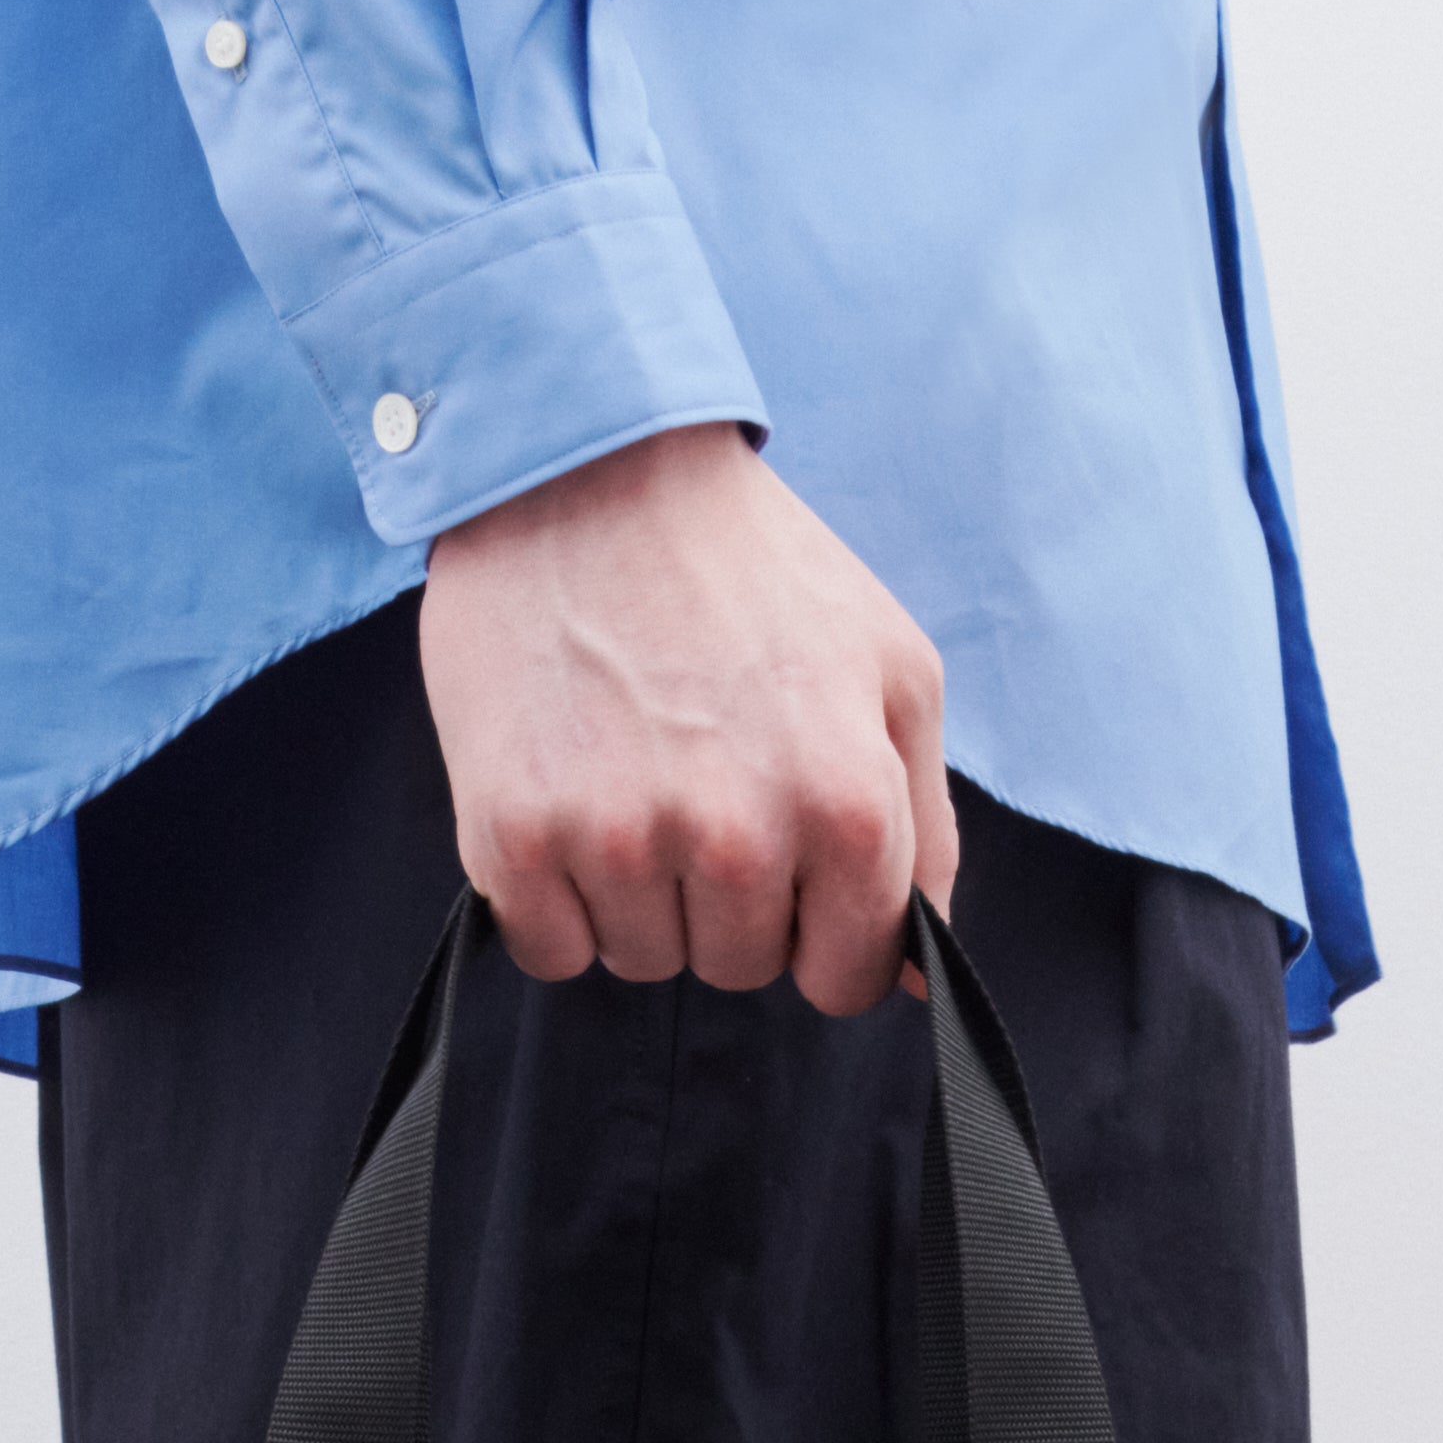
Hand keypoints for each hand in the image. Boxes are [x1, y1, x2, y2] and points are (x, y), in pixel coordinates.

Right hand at [418, 424, 956, 1017]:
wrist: (588, 464)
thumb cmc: (749, 565)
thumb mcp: (891, 669)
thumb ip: (926, 832)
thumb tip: (919, 978)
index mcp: (846, 804)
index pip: (849, 977)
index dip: (822, 926)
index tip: (791, 856)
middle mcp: (736, 838)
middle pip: (740, 970)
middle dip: (729, 899)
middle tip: (699, 771)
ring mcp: (619, 841)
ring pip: (644, 962)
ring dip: (641, 893)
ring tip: (632, 763)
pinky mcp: (515, 837)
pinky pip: (552, 950)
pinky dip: (556, 895)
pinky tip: (570, 790)